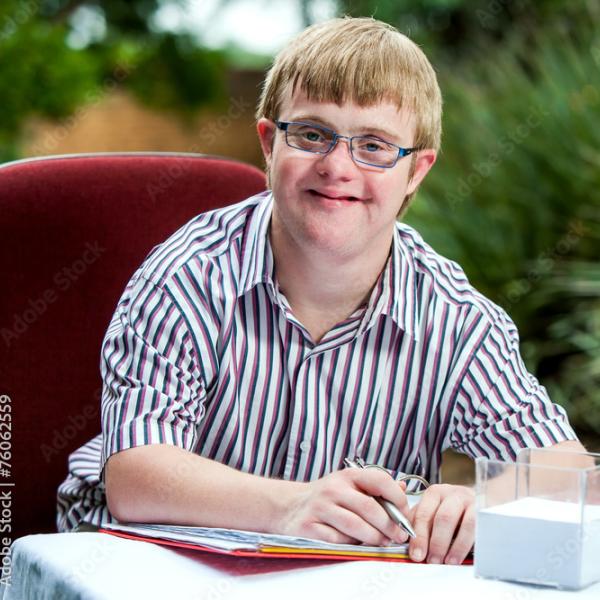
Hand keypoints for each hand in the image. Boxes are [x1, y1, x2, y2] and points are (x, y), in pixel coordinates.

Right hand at [278, 468, 410, 545]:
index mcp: (348, 476)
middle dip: (389, 525)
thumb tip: (403, 488)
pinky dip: (350, 545)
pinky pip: (337, 540)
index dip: (397, 498)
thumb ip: (376, 488)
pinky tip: (355, 544)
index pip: (379, 480)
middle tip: (399, 536)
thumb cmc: (328, 498)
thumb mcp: (350, 485)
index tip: (405, 514)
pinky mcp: (309, 526)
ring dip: (373, 538)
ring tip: (382, 543)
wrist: (290, 506)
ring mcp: (320, 507)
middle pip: (369, 508)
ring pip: (355, 526)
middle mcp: (333, 488)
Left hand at [408, 483, 474, 564]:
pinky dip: (465, 544)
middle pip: (442, 517)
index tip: (416, 554)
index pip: (423, 513)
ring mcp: (470, 501)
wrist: (482, 499)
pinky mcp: (483, 511)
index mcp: (435, 494)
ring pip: (461, 523)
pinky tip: (460, 556)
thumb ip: (419, 521)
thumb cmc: (453, 509)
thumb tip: (405, 540)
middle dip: (435, 542)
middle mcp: (452, 494)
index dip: (418, 536)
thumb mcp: (435, 511)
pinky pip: (476, 528)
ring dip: (451, 545)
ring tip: (446, 561)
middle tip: (431, 560)